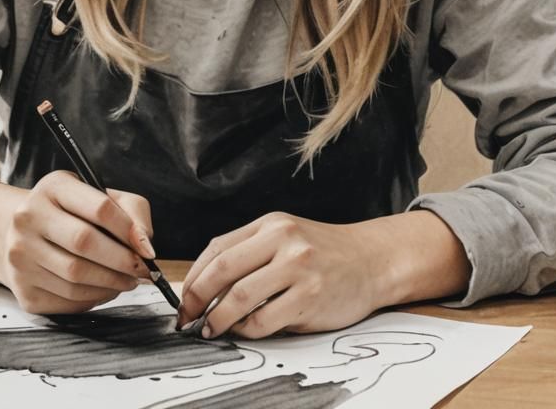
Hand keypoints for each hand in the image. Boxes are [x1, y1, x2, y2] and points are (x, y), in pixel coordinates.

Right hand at [0, 170, 155, 314]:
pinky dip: (93, 298)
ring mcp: (20, 254)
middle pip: (84, 242)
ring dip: (111, 283)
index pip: (99, 207)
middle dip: (122, 261)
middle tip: (142, 270)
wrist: (21, 233)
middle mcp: (29, 218)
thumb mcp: (102, 196)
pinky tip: (104, 289)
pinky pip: (66, 300)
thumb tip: (144, 246)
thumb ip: (132, 212)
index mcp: (53, 187)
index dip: (128, 230)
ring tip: (128, 280)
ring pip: (75, 277)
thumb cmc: (73, 213)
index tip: (147, 249)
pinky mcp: (22, 288)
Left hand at [177, 212, 384, 338]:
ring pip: (240, 297)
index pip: (217, 249)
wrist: (372, 259)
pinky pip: (264, 320)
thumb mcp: (286, 238)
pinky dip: (247, 330)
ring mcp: (297, 267)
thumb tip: (203, 286)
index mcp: (270, 224)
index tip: (184, 301)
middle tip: (188, 319)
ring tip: (212, 330)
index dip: (194, 278)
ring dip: (218, 320)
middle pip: (223, 271)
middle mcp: (282, 240)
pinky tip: (246, 330)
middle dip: (197, 300)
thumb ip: (250, 254)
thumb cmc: (323, 253)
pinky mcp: (310, 295)